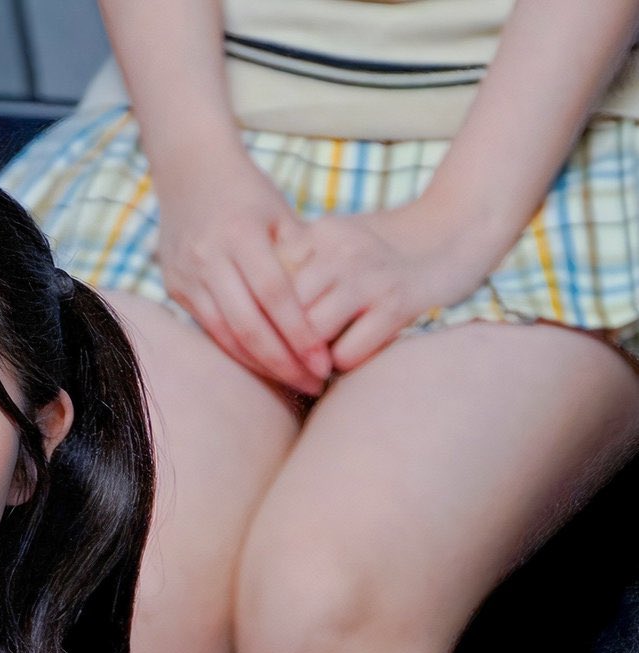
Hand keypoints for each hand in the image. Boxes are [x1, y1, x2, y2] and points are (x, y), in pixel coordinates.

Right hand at [154, 154, 332, 394]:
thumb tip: (328, 306)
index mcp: (240, 233)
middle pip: (249, 325)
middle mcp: (209, 257)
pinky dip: (238, 353)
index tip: (324, 362)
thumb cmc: (248, 193)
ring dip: (261, 366)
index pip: (275, 295)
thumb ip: (300, 257)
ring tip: (294, 382)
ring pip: (226, 336)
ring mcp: (187, 276)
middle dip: (284, 361)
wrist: (190, 171)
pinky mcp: (176, 289)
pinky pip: (210, 331)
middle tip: (314, 384)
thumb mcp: (279, 213)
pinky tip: (264, 366)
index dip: (300, 333)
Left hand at [275, 198, 501, 373]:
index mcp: (320, 233)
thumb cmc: (385, 248)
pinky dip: (344, 365)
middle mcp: (341, 251)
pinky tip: (354, 355)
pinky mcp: (397, 305)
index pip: (269, 285)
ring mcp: (370, 277)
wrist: (458, 230)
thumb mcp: (337, 241)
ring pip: (310, 335)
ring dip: (312, 358)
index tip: (268, 335)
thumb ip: (298, 265)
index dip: (265, 317)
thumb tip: (251, 310)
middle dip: (284, 343)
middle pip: (285, 313)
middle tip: (291, 360)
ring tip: (321, 360)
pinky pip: (346, 355)